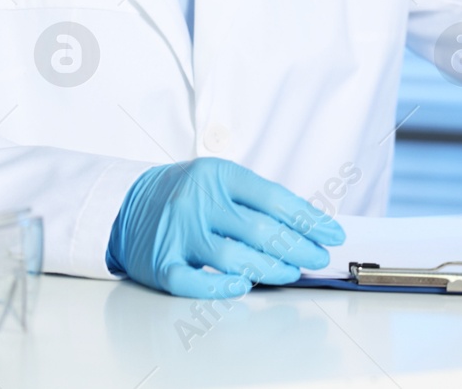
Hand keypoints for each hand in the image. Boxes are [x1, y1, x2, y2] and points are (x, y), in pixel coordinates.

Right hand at [106, 158, 344, 298]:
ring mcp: (178, 233)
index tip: (331, 234)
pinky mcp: (161, 263)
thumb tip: (309, 227)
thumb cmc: (187, 195)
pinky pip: (193, 282)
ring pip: (232, 257)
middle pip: (259, 230)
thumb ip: (257, 200)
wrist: (129, 205)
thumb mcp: (220, 181)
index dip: (308, 219)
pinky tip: (242, 285)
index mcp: (217, 174)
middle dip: (298, 247)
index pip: (273, 198)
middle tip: (317, 258)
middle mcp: (197, 201)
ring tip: (290, 273)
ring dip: (270, 269)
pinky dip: (220, 287)